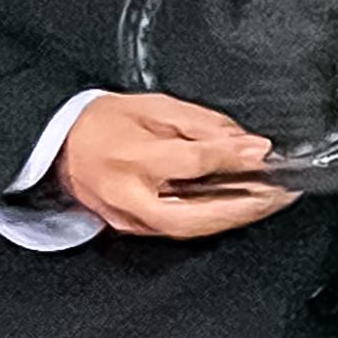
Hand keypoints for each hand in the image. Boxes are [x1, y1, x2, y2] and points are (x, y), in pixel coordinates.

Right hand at [61, 93, 295, 238]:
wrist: (58, 141)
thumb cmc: (104, 121)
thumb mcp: (156, 107)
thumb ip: (204, 126)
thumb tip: (249, 144)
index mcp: (131, 157)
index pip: (192, 163)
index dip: (233, 159)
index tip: (264, 153)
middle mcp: (127, 195)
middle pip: (195, 216)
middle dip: (244, 209)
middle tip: (279, 196)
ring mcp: (127, 217)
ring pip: (189, 229)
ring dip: (235, 218)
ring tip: (268, 202)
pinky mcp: (129, 227)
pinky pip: (179, 228)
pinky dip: (213, 220)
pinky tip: (238, 208)